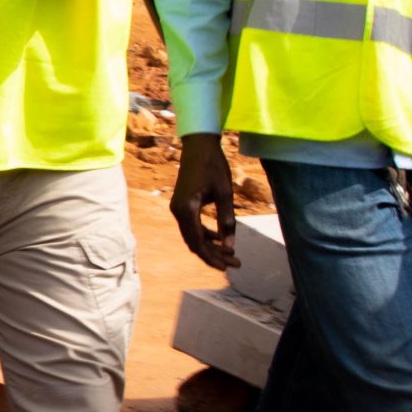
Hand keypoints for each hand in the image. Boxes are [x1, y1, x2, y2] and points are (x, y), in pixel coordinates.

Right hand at [170, 132, 239, 270]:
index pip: (198, 242)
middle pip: (193, 242)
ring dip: (210, 246)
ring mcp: (178, 208)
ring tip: (229, 255)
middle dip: (213, 255)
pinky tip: (219, 238)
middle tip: (234, 264)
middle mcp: (178, 211)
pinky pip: (192, 226)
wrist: (198, 145)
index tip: (229, 266)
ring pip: (192, 236)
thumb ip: (227, 220)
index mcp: (186, 209)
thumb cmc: (213, 166)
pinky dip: (205, 234)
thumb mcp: (225, 193)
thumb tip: (230, 247)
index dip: (213, 257)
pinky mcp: (182, 205)